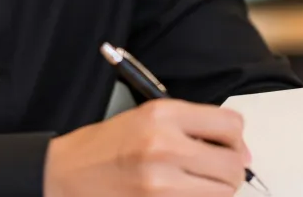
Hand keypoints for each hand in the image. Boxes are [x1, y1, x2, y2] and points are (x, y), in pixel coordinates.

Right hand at [44, 99, 250, 196]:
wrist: (62, 175)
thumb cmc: (104, 146)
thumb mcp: (148, 117)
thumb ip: (194, 125)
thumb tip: (239, 149)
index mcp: (164, 115)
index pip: (230, 124)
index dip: (236, 139)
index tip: (232, 148)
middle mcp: (164, 146)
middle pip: (231, 165)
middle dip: (232, 171)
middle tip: (220, 172)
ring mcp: (159, 183)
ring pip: (221, 193)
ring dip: (217, 191)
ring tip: (198, 184)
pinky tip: (183, 194)